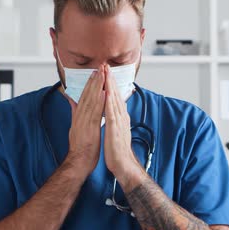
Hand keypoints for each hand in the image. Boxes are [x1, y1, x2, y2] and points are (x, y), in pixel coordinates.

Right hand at [64, 65, 105, 176]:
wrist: (78, 162)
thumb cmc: (80, 147)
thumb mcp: (75, 127)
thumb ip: (74, 112)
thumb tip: (72, 101)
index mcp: (78, 116)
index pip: (84, 96)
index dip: (89, 84)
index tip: (95, 73)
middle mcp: (80, 117)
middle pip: (87, 95)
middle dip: (93, 81)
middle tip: (99, 68)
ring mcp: (84, 122)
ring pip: (90, 101)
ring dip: (96, 87)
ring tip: (102, 75)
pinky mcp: (89, 128)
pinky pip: (95, 113)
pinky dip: (100, 102)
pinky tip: (104, 93)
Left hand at [103, 65, 143, 187]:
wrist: (123, 164)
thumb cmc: (117, 149)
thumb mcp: (113, 130)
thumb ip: (111, 119)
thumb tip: (109, 111)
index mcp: (119, 116)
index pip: (114, 96)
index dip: (110, 83)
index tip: (105, 71)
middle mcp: (121, 116)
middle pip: (115, 94)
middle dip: (110, 79)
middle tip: (106, 65)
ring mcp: (119, 121)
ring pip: (114, 100)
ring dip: (110, 86)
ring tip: (106, 73)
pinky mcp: (115, 128)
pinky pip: (112, 112)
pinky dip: (109, 102)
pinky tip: (106, 93)